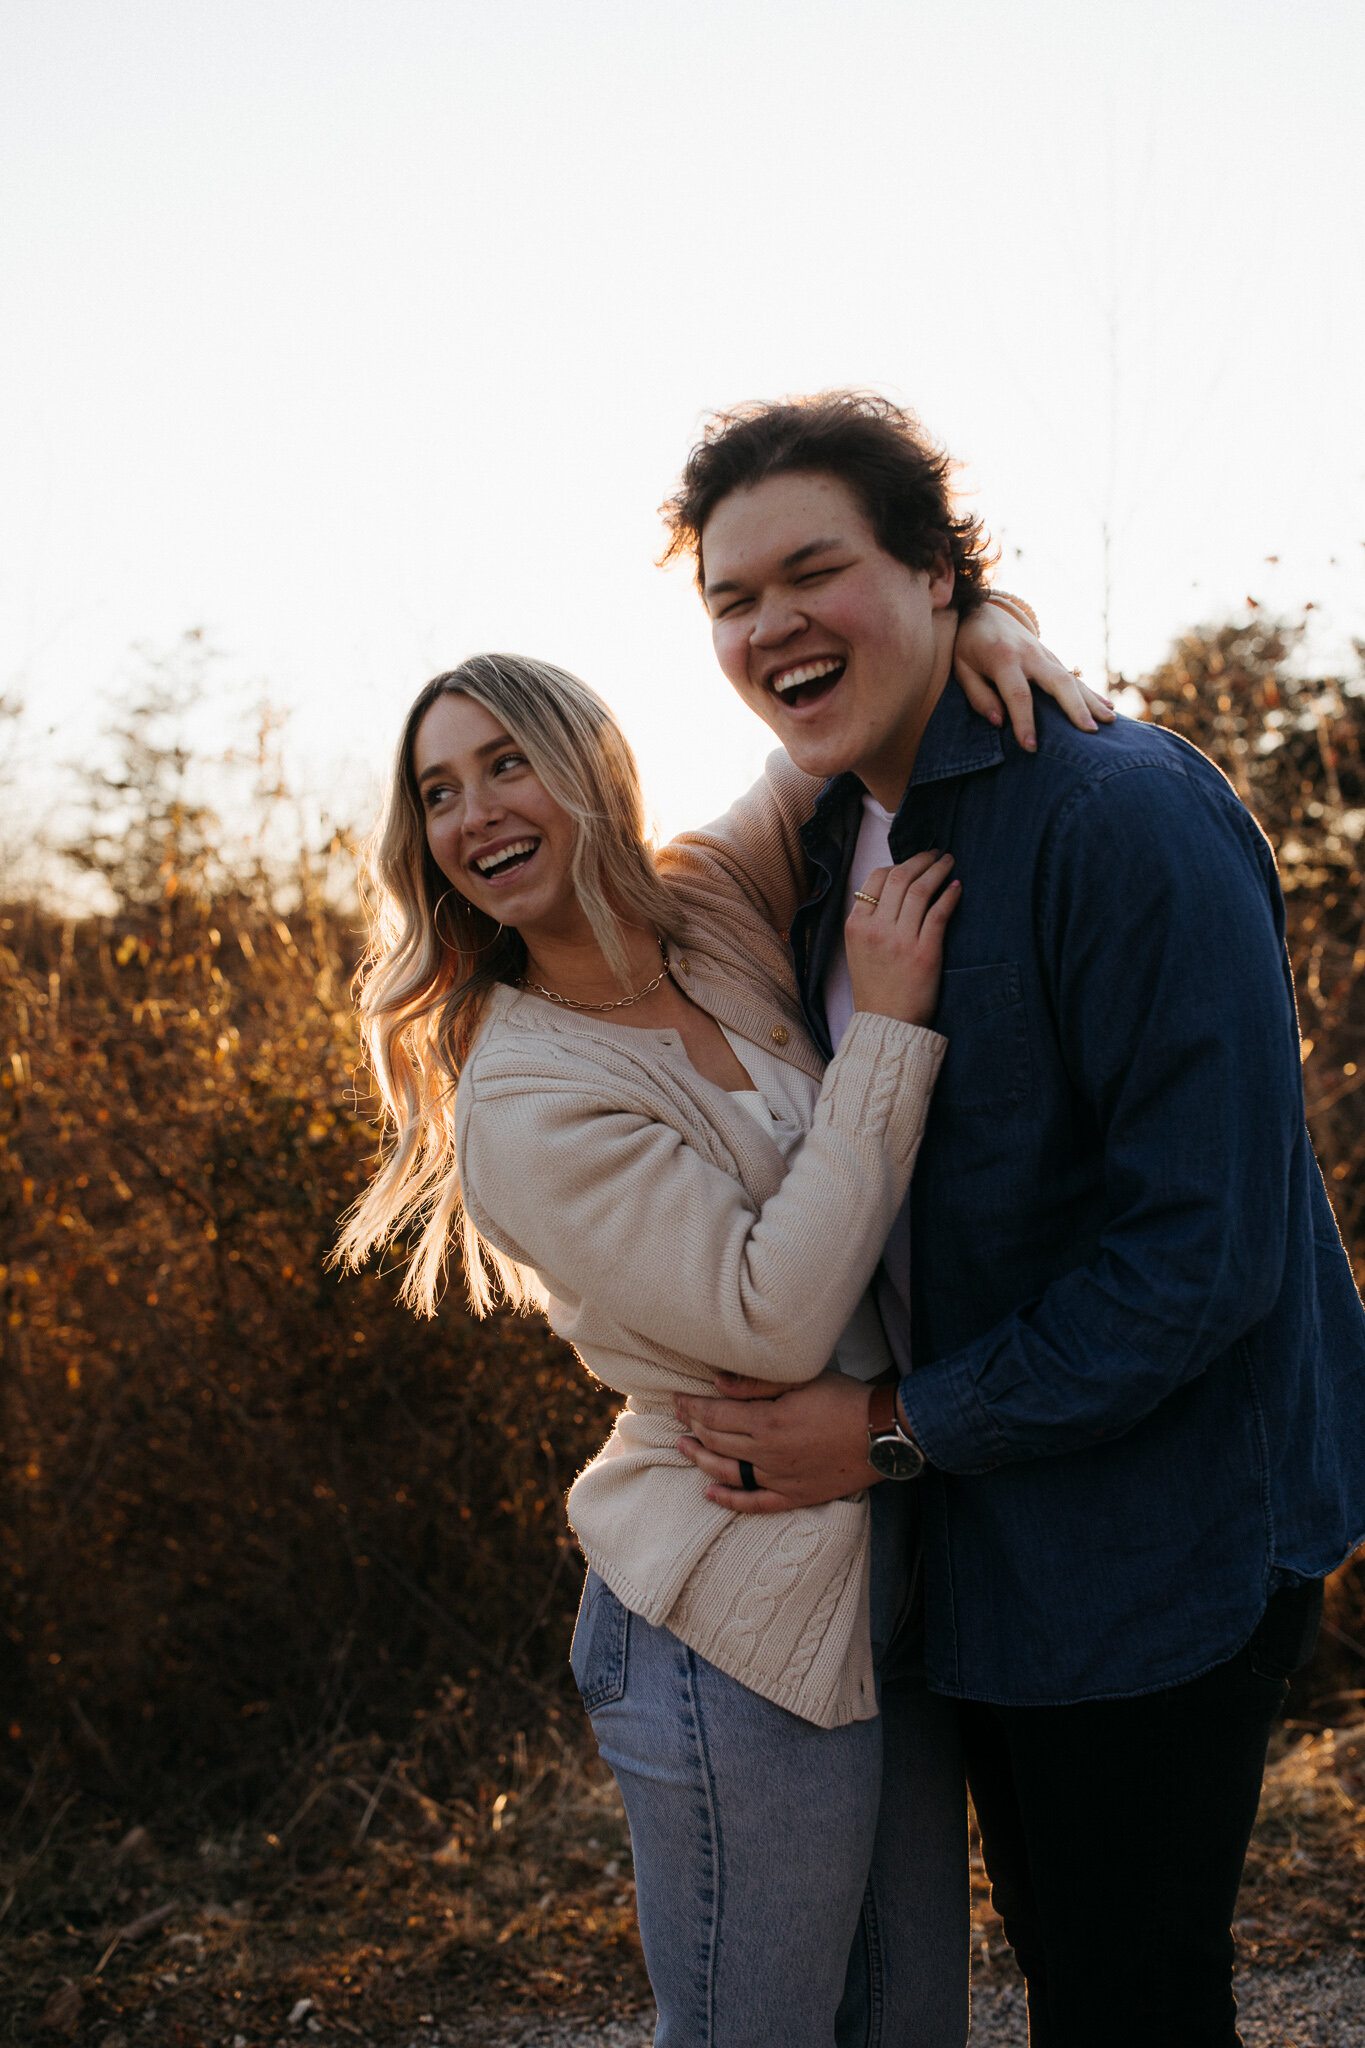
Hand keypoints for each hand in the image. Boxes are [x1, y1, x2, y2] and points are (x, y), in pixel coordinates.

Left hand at [674, 1373, 877, 1512]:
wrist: (884, 1434)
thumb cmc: (845, 1399)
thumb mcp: (802, 1379)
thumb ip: (756, 1384)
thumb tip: (718, 1384)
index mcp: (768, 1421)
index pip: (716, 1415)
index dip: (692, 1407)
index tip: (677, 1399)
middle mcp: (768, 1453)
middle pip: (717, 1441)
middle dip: (692, 1427)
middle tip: (677, 1418)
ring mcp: (780, 1478)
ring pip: (728, 1473)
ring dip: (701, 1460)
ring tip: (684, 1449)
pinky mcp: (795, 1496)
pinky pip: (755, 1503)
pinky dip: (729, 1500)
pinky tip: (710, 1494)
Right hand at [844, 850, 958, 1023]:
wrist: (886, 1023)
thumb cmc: (875, 987)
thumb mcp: (858, 949)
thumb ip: (869, 920)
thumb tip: (893, 889)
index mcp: (856, 925)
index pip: (876, 879)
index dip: (898, 864)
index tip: (913, 862)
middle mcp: (876, 929)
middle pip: (900, 878)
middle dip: (921, 859)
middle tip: (935, 853)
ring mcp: (899, 940)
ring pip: (920, 890)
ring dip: (938, 870)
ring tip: (948, 862)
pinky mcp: (924, 953)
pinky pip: (939, 913)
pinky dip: (950, 895)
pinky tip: (957, 887)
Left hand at [955, 604, 1113, 751]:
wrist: (982, 610)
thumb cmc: (968, 645)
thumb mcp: (961, 668)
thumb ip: (979, 695)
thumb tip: (1000, 722)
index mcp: (1003, 659)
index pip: (1018, 694)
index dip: (1025, 723)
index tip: (1031, 747)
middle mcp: (1029, 655)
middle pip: (1058, 682)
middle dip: (1075, 707)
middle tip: (1089, 731)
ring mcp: (1044, 654)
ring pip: (1071, 678)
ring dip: (1091, 700)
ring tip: (1109, 722)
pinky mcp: (1051, 656)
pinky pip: (1072, 676)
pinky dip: (1090, 692)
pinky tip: (1107, 707)